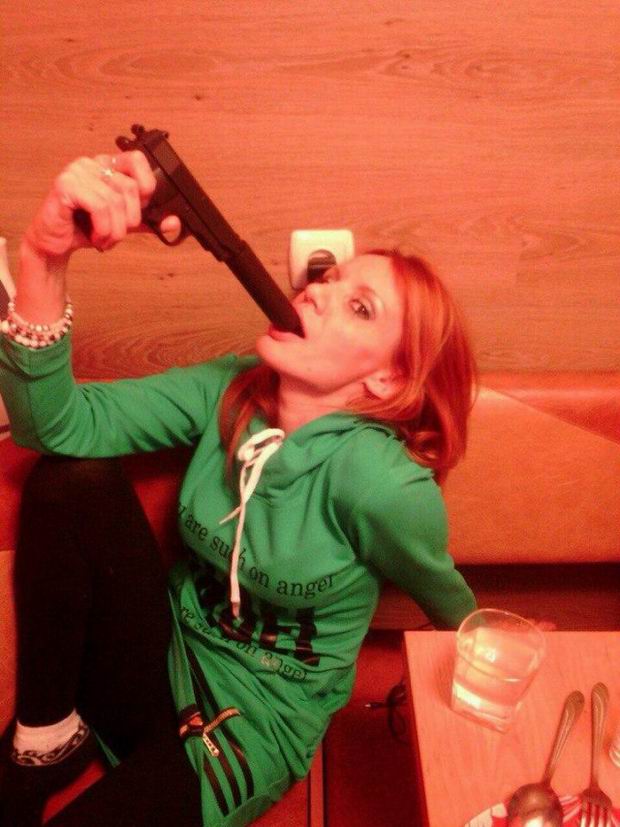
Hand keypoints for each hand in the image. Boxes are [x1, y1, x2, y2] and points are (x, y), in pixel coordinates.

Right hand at [23, 151, 181, 258]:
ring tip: (104, 239)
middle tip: (117, 233)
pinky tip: (95, 237)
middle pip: (130, 188)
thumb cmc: (87, 228)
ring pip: (115, 201)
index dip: (146, 186)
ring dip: (115, 231)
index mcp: (108, 165)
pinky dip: (103, 229)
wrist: (56, 243)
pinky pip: (99, 207)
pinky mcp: (65, 185)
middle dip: (129, 221)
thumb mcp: (124, 224)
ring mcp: (77, 171)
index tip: (140, 208)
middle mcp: (93, 163)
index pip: (138, 159)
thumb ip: (149, 221)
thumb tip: (174, 223)